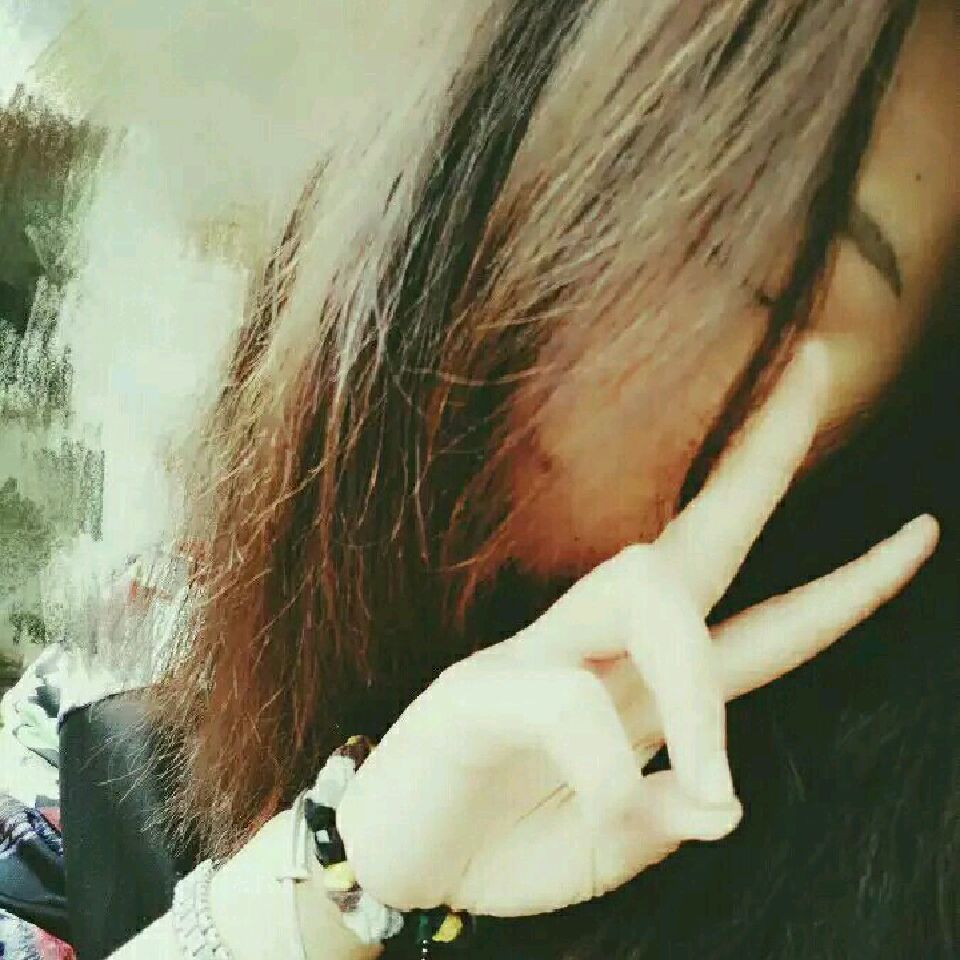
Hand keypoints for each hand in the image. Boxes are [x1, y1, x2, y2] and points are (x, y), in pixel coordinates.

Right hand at [336, 341, 938, 917]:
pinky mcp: (477, 688)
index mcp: (642, 689)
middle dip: (764, 459)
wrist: (395, 862)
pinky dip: (605, 769)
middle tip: (819, 361)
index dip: (845, 586)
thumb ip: (662, 819)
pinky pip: (565, 703)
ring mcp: (535, 657)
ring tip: (711, 771)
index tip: (918, 533)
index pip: (762, 622)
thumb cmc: (496, 843)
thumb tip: (720, 803)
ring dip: (696, 681)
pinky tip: (604, 812)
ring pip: (644, 594)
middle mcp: (596, 650)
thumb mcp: (606, 853)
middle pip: (698, 540)